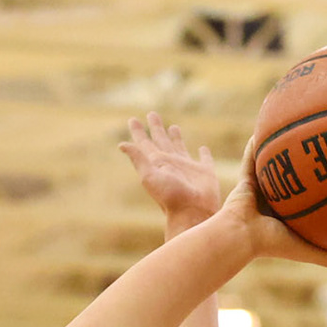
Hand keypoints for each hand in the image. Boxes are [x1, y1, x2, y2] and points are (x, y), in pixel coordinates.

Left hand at [121, 112, 219, 228]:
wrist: (193, 213)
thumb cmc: (170, 197)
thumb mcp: (150, 177)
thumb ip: (139, 159)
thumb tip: (122, 145)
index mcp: (156, 163)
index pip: (145, 143)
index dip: (138, 132)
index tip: (133, 120)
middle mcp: (171, 163)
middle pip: (161, 141)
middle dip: (156, 128)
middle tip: (152, 114)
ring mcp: (188, 168)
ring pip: (180, 147)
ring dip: (176, 137)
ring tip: (173, 127)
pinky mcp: (204, 172)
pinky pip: (204, 159)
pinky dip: (204, 153)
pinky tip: (203, 148)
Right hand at [213, 138, 326, 268]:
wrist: (241, 238)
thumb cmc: (273, 245)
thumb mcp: (307, 250)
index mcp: (286, 217)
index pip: (305, 200)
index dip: (318, 189)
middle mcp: (272, 202)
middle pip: (289, 180)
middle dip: (301, 166)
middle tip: (319, 148)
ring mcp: (258, 191)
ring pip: (270, 167)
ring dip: (278, 152)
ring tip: (292, 132)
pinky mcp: (244, 181)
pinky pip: (250, 159)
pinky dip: (256, 145)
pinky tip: (266, 127)